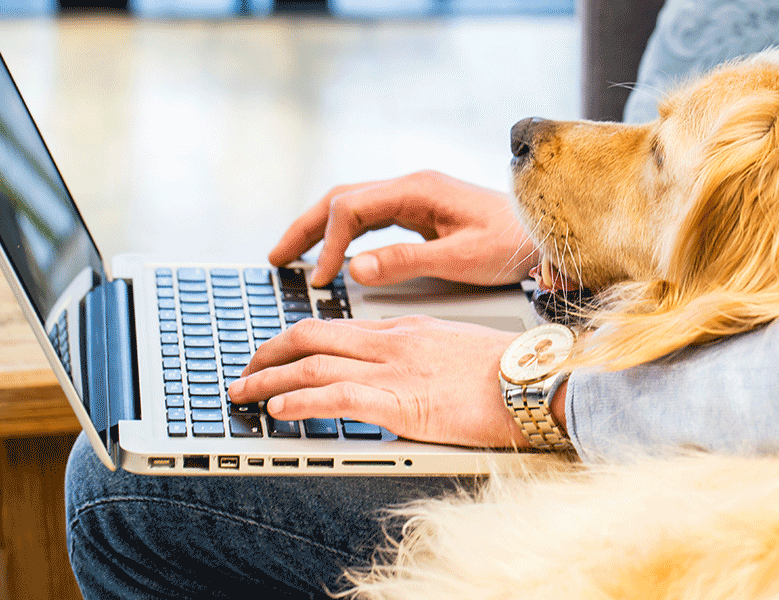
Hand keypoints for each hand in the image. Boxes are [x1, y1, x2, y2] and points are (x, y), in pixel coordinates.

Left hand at [226, 316, 530, 448]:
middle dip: (268, 353)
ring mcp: (395, 371)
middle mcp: (392, 343)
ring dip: (268, 380)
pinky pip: (337, 398)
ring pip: (313, 366)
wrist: (537, 380)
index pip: (336, 327)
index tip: (275, 353)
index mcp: (406, 330)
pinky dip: (299, 402)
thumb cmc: (510, 371)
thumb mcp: (458, 349)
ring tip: (241, 394)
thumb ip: (424, 356)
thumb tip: (407, 375)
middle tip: (243, 369)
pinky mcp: (402, 404)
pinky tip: (277, 410)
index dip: (295, 340)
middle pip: (312, 337)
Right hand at [270, 170, 538, 287]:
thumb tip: (354, 268)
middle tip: (276, 258)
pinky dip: (345, 236)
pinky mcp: (422, 213)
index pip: (351, 209)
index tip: (320, 277)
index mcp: (418, 190)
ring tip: (291, 258)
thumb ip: (407, 261)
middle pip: (342, 200)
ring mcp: (416, 198)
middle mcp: (412, 187)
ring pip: (352, 207)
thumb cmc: (513, 244)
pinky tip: (334, 255)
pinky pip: (371, 219)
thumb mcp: (462, 257)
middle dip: (305, 228)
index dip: (327, 243)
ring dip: (320, 230)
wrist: (547, 237)